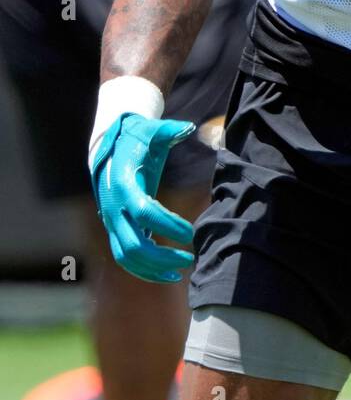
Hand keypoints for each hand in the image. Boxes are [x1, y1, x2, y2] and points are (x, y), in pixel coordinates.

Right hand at [89, 114, 196, 282]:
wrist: (110, 148)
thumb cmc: (136, 139)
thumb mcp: (151, 131)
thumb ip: (169, 130)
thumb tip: (187, 127)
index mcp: (123, 186)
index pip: (145, 213)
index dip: (168, 225)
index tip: (191, 232)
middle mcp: (113, 209)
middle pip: (133, 246)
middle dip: (161, 256)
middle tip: (190, 258)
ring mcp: (112, 222)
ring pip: (126, 258)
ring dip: (152, 269)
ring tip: (180, 272)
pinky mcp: (116, 228)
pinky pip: (126, 258)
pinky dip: (145, 269)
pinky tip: (168, 272)